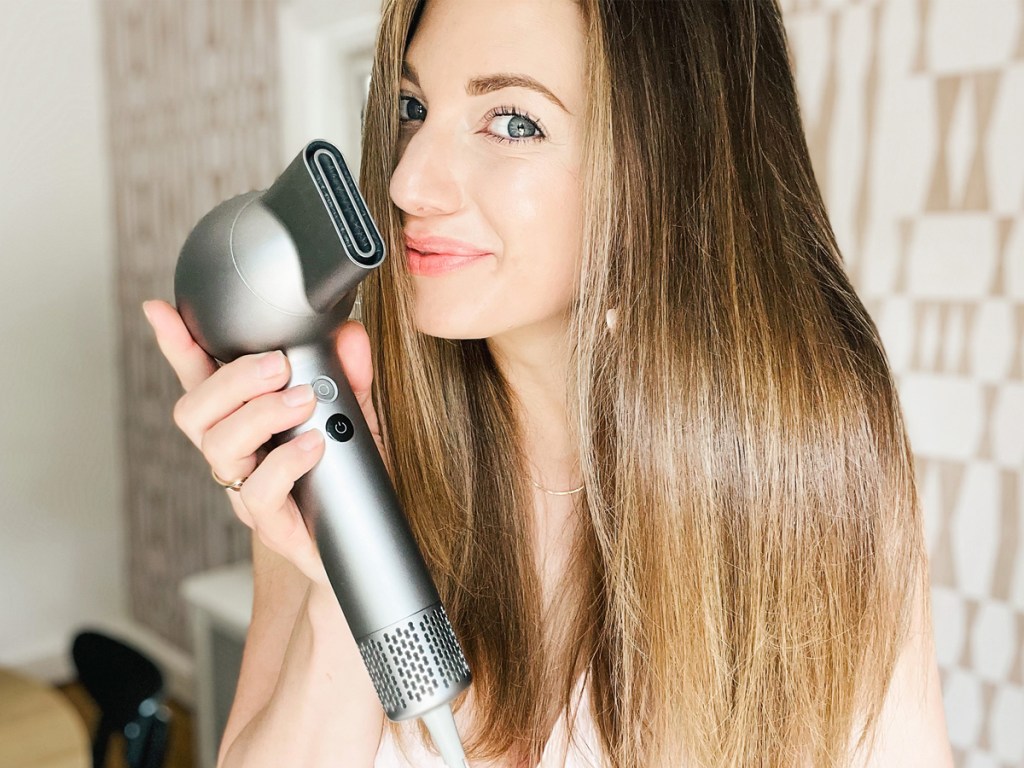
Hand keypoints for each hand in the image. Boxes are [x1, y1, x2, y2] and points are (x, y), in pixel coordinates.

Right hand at [141, 299, 386, 587]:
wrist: (365, 546)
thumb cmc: (348, 478)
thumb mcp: (356, 417)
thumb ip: (349, 377)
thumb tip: (350, 335)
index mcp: (246, 422)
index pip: (201, 380)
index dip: (177, 346)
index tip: (160, 310)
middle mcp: (236, 455)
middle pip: (194, 410)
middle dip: (232, 378)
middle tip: (278, 364)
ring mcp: (247, 491)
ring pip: (219, 446)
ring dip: (260, 413)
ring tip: (303, 401)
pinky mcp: (271, 524)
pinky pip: (259, 491)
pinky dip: (286, 461)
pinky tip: (315, 445)